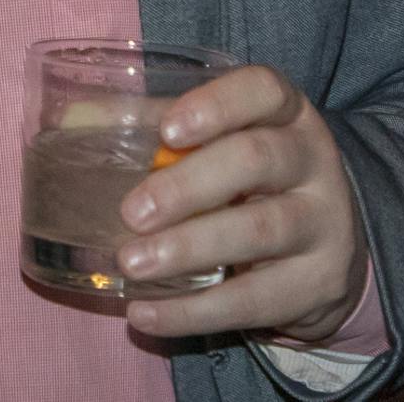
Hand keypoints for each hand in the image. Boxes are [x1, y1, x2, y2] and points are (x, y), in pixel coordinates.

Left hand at [115, 64, 368, 343]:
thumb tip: (74, 120)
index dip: (216, 105)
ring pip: (261, 230)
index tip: (168, 130)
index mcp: (285, 113)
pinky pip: (257, 300)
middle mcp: (314, 161)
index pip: (264, 89)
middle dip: (187, 185)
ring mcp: (325, 224)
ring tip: (131, 264)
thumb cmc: (252, 177)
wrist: (330, 246)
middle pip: (256, 160)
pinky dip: (195, 311)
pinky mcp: (319, 284)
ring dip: (188, 248)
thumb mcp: (222, 142)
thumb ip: (156, 126)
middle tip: (130, 212)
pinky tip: (146, 314)